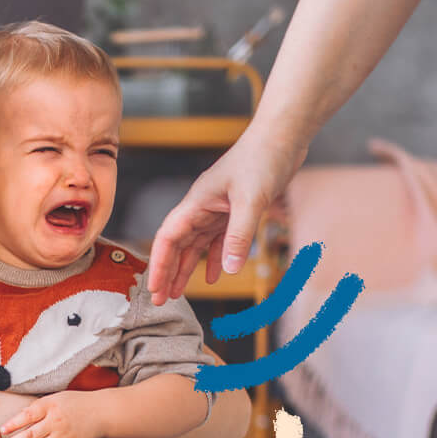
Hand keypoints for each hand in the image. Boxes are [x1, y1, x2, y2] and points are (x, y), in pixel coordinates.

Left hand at [0, 392, 100, 437]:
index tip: (2, 430)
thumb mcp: (55, 398)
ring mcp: (62, 437)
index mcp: (50, 406)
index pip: (28, 415)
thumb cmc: (74, 403)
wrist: (101, 412)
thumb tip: (16, 418)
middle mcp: (56, 422)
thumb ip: (37, 408)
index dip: (14, 423)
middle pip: (31, 435)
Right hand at [146, 128, 305, 303]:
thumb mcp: (251, 200)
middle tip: (160, 300)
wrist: (282, 137)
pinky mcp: (234, 210)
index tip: (154, 288)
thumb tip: (228, 269)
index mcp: (197, 202)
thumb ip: (239, 235)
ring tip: (179, 293)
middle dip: (167, 272)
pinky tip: (214, 274)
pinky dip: (214, 257)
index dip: (159, 264)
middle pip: (177, 244)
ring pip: (195, 244)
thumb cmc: (263, 159)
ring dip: (186, 268)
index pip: (168, 238)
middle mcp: (202, 206)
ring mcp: (217, 208)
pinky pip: (217, 239)